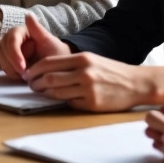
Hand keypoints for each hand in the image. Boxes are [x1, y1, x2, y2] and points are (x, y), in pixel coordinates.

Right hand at [0, 15, 69, 79]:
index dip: (15, 53)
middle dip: (12, 63)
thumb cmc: (54, 52)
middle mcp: (10, 38)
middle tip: (25, 74)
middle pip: (2, 49)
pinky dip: (8, 72)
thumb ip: (38, 29)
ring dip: (9, 68)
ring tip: (24, 75)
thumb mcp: (49, 41)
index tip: (22, 67)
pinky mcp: (4, 59)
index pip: (12, 39)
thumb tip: (28, 15)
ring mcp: (5, 49)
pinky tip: (19, 76)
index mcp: (20, 31)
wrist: (55, 65)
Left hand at [25, 52, 163, 111]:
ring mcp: (88, 89)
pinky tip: (63, 99)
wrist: (136, 83)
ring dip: (46, 94)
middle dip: (35, 83)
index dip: (34, 70)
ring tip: (42, 92)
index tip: (28, 74)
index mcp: (82, 58)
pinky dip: (64, 102)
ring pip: (57, 93)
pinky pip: (70, 104)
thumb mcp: (91, 59)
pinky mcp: (92, 104)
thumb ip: (70, 63)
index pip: (49, 63)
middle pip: (49, 78)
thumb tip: (45, 70)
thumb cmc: (110, 71)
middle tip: (31, 86)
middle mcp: (84, 73)